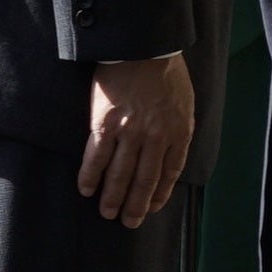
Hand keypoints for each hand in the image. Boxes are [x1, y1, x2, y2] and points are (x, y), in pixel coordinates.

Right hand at [79, 55, 193, 227]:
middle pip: (145, 179)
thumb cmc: (166, 74)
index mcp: (180, 131)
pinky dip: (90, 176)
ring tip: (107, 213)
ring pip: (120, 174)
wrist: (143, 49)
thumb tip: (170, 155)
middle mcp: (156, 137)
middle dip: (136, 205)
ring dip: (112, 197)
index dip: (160, 193)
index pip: (170, 172)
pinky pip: (96, 157)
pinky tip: (86, 189)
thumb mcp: (185, 104)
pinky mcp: (104, 124)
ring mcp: (129, 132)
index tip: (153, 207)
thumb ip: (179, 130)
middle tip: (129, 222)